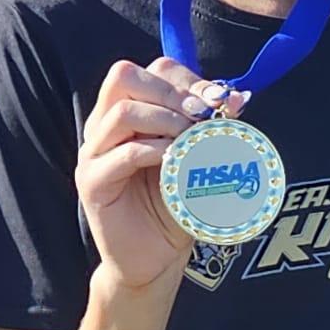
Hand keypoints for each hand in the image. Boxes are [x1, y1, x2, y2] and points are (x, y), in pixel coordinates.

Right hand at [75, 59, 246, 291]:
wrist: (155, 258)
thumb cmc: (177, 207)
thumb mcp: (200, 161)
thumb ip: (212, 130)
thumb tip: (237, 98)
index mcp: (128, 113)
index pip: (150, 71)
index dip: (186, 78)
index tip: (219, 100)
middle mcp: (104, 126)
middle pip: (124, 76)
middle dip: (172, 92)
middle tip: (202, 117)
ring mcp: (93, 152)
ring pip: (122, 112)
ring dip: (166, 120)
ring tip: (193, 141)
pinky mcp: (93, 182)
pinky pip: (122, 155)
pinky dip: (156, 152)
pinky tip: (178, 162)